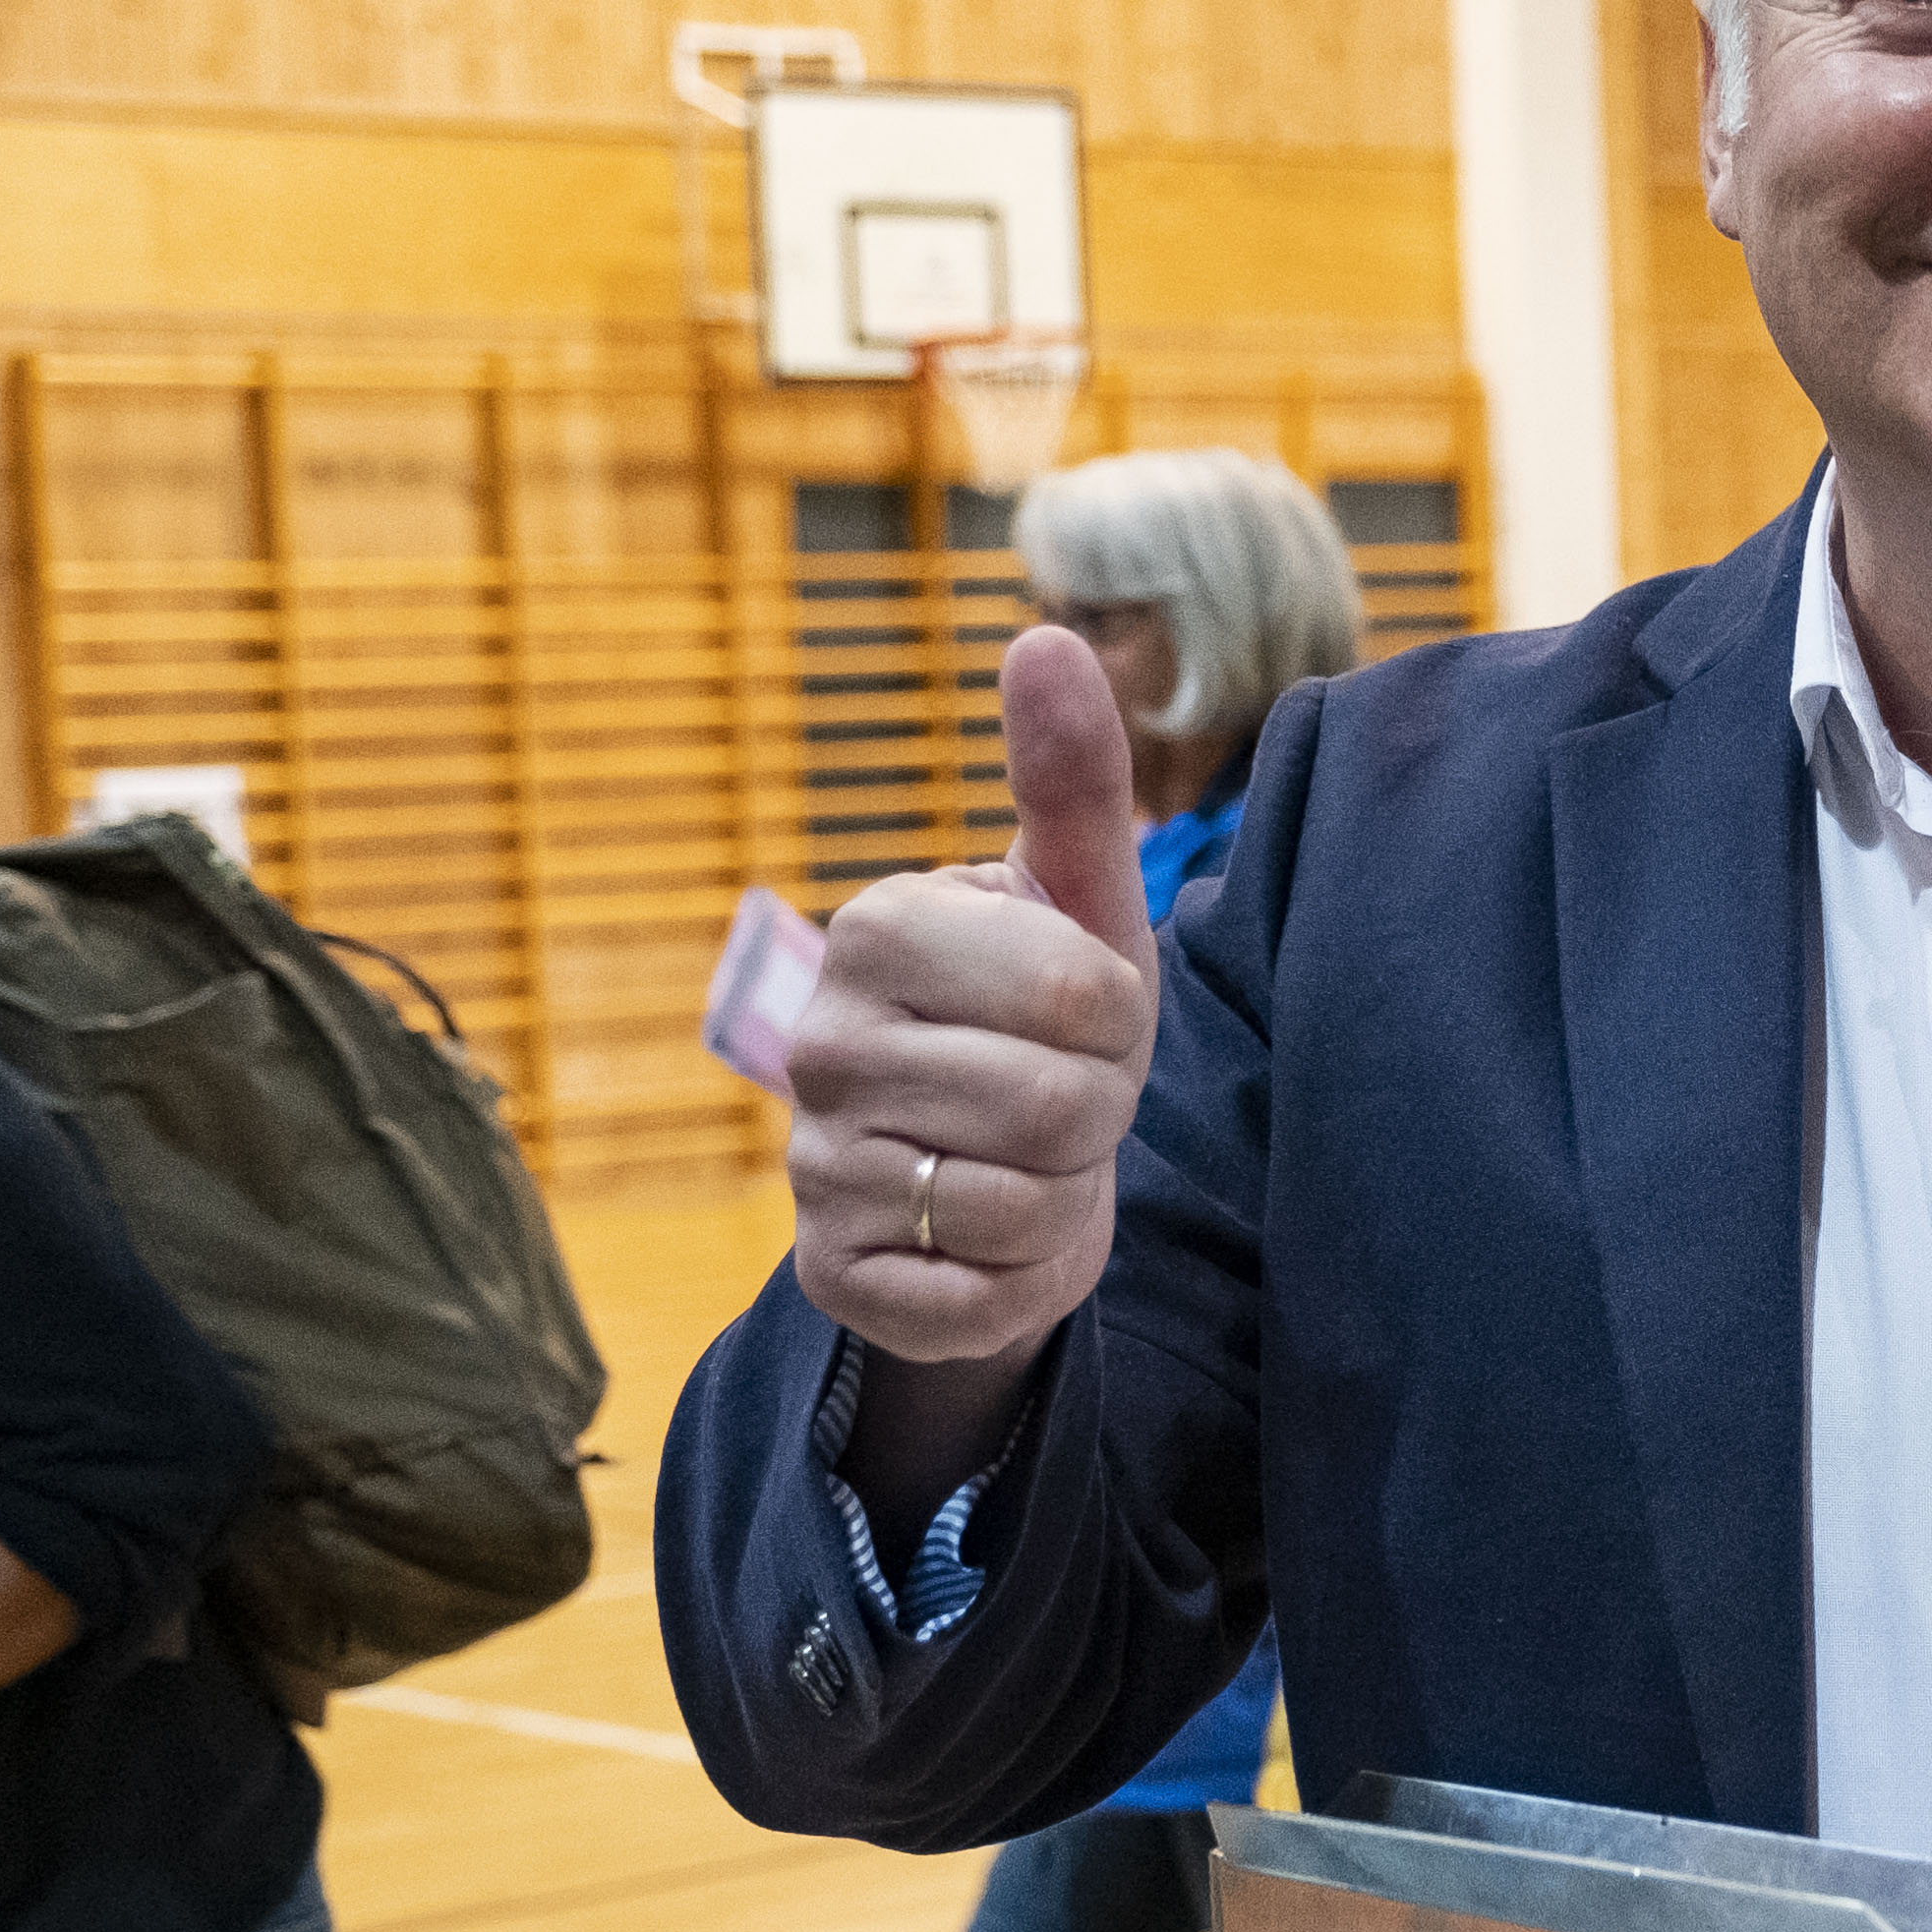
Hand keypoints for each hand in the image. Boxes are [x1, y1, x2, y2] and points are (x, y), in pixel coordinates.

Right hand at [786, 628, 1161, 1374]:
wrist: (997, 1174)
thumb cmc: (1049, 1019)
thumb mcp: (1081, 904)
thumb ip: (1071, 778)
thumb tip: (1044, 634)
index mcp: (879, 929)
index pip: (1080, 998)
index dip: (1119, 1023)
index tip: (1084, 1018)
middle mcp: (819, 1041)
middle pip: (1059, 1108)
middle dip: (1097, 1114)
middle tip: (1061, 1097)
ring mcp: (811, 1165)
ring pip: (1021, 1204)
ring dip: (1060, 1195)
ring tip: (1025, 1161)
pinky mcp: (832, 1277)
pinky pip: (978, 1297)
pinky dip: (1018, 1278)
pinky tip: (984, 1237)